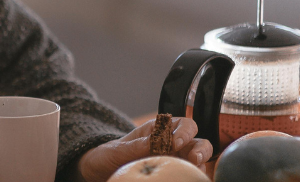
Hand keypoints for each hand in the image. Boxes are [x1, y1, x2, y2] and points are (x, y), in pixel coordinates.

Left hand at [74, 117, 212, 181]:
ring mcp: (173, 161)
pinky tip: (191, 179)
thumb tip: (154, 142)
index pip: (181, 123)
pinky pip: (188, 175)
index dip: (184, 131)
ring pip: (198, 160)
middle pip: (197, 142)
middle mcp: (170, 146)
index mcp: (157, 131)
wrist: (98, 172)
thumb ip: (135, 146)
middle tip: (194, 159)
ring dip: (202, 164)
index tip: (175, 143)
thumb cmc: (107, 156)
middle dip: (201, 149)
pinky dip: (194, 176)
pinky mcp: (172, 175)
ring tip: (195, 171)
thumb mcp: (117, 150)